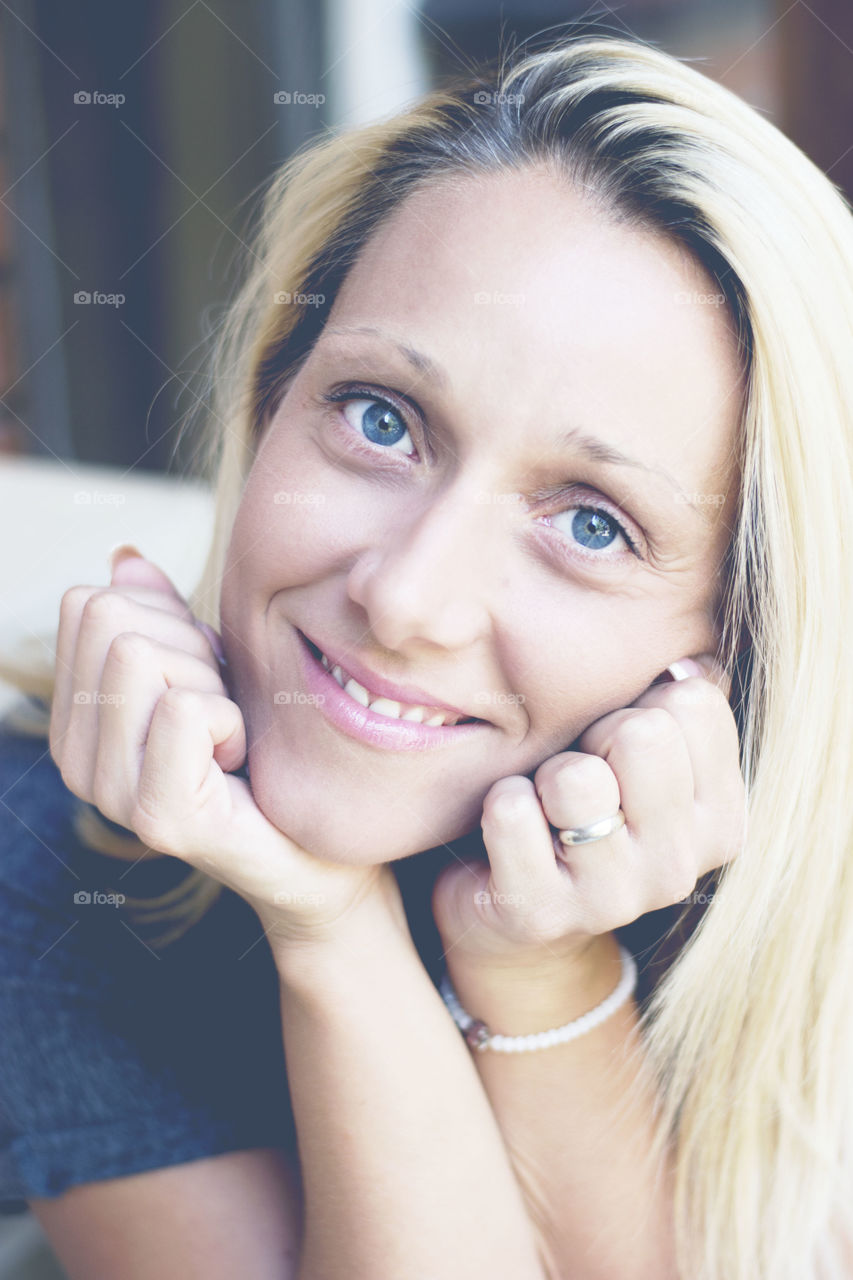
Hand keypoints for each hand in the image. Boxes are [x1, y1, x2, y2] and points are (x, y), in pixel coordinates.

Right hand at [49, 547, 405, 953]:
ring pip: (141, 657)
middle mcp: (75, 759)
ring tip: (229, 737)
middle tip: (223, 708)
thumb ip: (160, 617)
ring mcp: (109, 793)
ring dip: (211, 684)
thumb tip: (125, 558)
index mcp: (75, 720)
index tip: (203, 674)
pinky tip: (239, 762)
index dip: (165, 617)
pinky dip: (231, 720)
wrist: (316, 852)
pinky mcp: (157, 817)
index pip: (89, 603)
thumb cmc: (266, 750)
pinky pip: (185, 710)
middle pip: (112, 621)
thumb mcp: (209, 667)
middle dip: (189, 647)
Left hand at [431, 656, 744, 970]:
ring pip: (577, 778)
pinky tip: (510, 828)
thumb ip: (681, 704)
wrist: (516, 906)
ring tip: (545, 805)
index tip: (619, 747)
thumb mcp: (643, 756)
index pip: (694, 702)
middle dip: (594, 734)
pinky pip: (512, 813)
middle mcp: (678, 866)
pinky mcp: (540, 913)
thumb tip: (686, 662)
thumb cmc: (584, 804)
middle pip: (643, 734)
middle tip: (576, 773)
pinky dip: (500, 801)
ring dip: (544, 775)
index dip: (640, 704)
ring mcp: (613, 899)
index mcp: (720, 820)